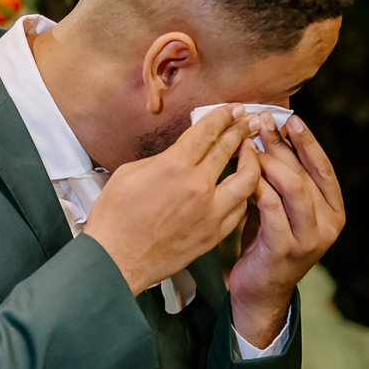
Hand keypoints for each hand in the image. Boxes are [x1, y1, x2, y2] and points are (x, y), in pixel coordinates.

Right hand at [85, 104, 259, 294]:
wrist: (116, 259)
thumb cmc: (115, 218)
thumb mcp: (130, 173)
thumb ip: (162, 159)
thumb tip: (181, 154)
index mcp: (174, 166)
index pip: (207, 132)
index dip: (222, 116)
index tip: (231, 109)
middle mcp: (197, 187)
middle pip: (229, 148)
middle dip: (241, 129)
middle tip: (248, 120)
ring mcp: (210, 212)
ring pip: (247, 179)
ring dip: (252, 160)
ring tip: (253, 151)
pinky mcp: (214, 233)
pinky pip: (240, 208)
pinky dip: (244, 193)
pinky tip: (243, 186)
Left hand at [229, 113, 344, 345]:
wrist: (260, 291)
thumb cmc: (267, 241)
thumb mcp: (281, 207)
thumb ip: (283, 178)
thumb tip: (269, 133)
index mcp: (334, 210)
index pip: (323, 167)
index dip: (307, 141)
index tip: (289, 117)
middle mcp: (329, 223)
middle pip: (304, 172)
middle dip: (281, 145)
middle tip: (260, 123)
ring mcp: (310, 238)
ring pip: (292, 186)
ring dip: (269, 161)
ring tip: (248, 145)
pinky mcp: (286, 248)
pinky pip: (270, 207)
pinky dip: (256, 185)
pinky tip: (241, 173)